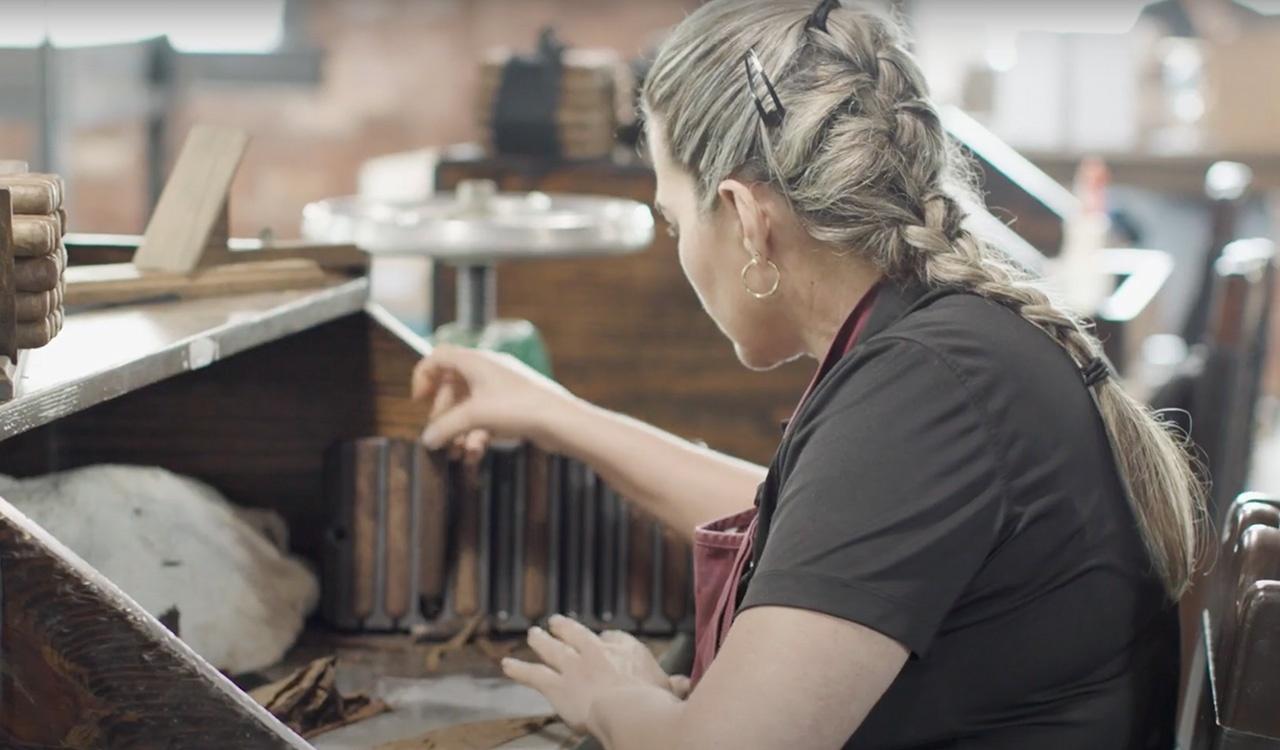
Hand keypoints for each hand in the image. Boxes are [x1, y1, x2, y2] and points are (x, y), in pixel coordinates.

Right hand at [411, 345, 574, 463]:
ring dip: (459, 431)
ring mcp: (501, 388)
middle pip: (451, 388)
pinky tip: (475, 454)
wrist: (561, 421)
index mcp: (475, 361)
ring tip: (457, 454)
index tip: (419, 401)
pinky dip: (477, 435)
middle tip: (439, 438)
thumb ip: (444, 427)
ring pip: (468, 407)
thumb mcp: (473, 417)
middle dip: (443, 416)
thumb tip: (427, 440)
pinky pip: (485, 418)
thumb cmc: (518, 408)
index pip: (438, 357)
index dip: (423, 376)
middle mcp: (487, 370)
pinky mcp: (513, 406)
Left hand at [502, 615, 687, 733]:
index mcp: (626, 648)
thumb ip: (673, 686)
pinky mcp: (555, 686)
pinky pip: (533, 675)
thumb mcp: (669, 691)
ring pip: (551, 649)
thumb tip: (683, 684)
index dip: (607, 640)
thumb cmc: (653, 702)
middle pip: (576, 634)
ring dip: (541, 641)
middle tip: (554, 622)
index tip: (604, 639)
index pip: (614, 639)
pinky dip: (518, 669)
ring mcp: (573, 667)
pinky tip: (505, 665)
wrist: (628, 712)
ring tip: (532, 635)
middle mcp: (596, 651)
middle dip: (564, 628)